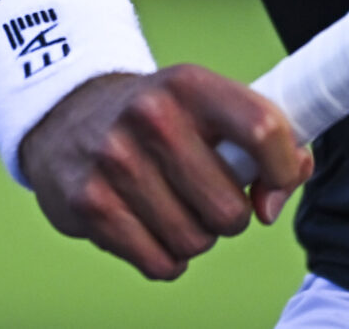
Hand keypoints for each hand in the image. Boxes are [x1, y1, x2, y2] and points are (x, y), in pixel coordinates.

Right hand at [16, 64, 311, 280]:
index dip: (283, 169)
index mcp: (190, 85)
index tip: (275, 184)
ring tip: (171, 206)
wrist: (64, 115)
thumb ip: (262, 140)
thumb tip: (278, 195)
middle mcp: (151, 115)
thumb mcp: (205, 105)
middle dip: (227, 216)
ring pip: (195, 242)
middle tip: (204, 194)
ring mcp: (115, 159)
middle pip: (230, 210)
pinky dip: (162, 256)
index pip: (263, 128)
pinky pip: (160, 263)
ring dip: (192, 237)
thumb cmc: (152, 119)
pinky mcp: (90, 202)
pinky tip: (146, 224)